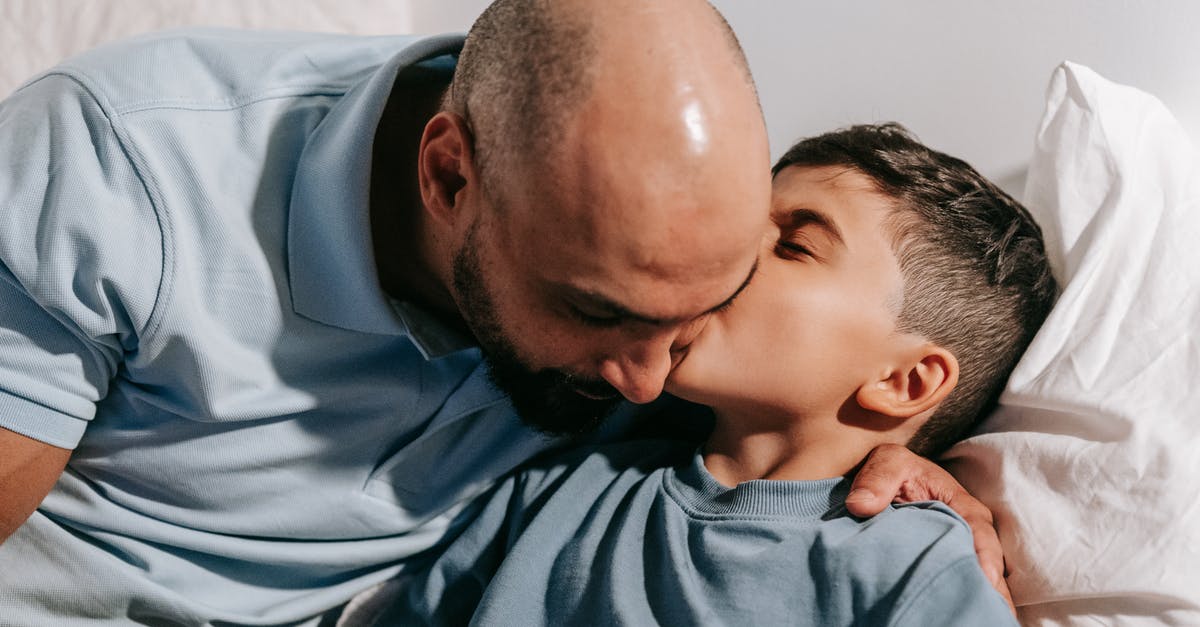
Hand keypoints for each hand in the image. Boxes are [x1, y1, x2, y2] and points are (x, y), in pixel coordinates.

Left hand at [844, 443, 1014, 612]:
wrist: (888, 480)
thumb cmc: (895, 469)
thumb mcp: (887, 462)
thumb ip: (877, 479)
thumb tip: (859, 505)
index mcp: (963, 506)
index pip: (980, 531)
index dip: (984, 555)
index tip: (985, 578)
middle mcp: (969, 532)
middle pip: (986, 565)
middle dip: (989, 589)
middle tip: (987, 613)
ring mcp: (959, 551)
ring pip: (976, 580)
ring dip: (977, 599)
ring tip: (976, 619)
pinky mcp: (943, 564)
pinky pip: (956, 585)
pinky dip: (959, 600)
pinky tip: (956, 617)